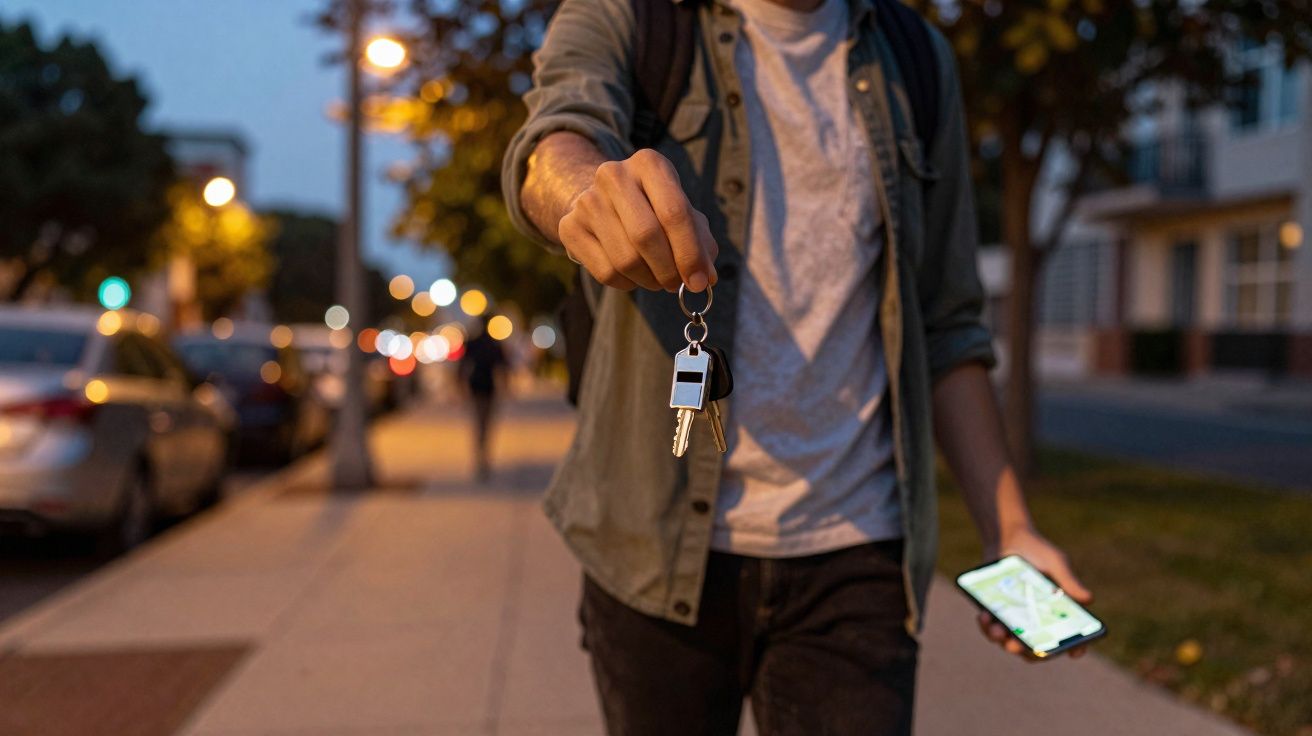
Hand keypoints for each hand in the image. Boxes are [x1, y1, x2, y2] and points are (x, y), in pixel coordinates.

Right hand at [557, 149, 718, 292]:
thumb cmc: (653, 208)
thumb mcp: (681, 213)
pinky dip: (628, 284)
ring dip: (650, 280)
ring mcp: (587, 200)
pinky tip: (635, 276)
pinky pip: (606, 272)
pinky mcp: (569, 227)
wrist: (603, 200)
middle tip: (678, 285)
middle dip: (669, 270)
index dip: (690, 253)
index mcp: (649, 164)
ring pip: (626, 259)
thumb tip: (706, 278)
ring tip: (658, 279)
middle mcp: (613, 175)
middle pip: (646, 235)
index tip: (700, 282)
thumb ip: (700, 242)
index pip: (675, 212)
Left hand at [977, 527, 1093, 660]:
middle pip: (1036, 649)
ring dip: (1002, 641)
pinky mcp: (995, 613)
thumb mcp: (1055, 563)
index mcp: (1057, 613)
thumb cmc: (1037, 551)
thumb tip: (1088, 599)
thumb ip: (1068, 581)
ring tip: (997, 631)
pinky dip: (986, 627)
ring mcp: (1015, 620)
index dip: (1075, 647)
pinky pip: (990, 628)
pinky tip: (984, 617)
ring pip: (1009, 643)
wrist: (1008, 538)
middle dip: (1027, 652)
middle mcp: (1037, 622)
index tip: (1074, 652)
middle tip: (1017, 646)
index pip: (1070, 637)